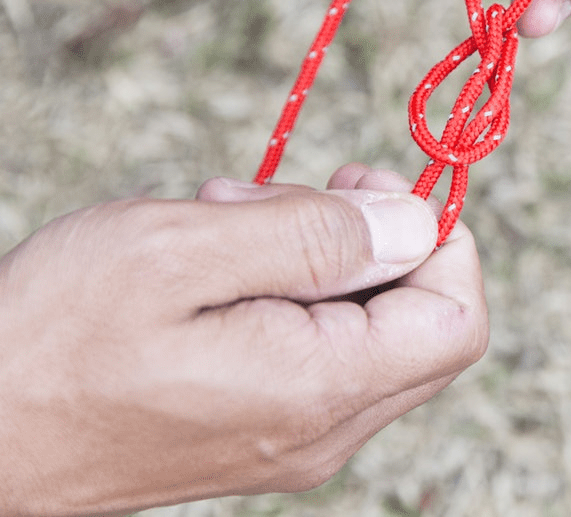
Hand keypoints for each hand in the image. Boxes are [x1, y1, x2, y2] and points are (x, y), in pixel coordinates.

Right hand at [0, 165, 486, 516]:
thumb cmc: (54, 339)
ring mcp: (292, 440)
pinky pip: (316, 352)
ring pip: (367, 331)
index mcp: (322, 388)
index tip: (366, 189)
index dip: (440, 239)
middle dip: (373, 240)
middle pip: (422, 324)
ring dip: (316, 258)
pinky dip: (285, 293)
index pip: (459, 318)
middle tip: (281, 198)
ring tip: (224, 221)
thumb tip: (417, 222)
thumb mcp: (184, 251)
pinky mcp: (257, 434)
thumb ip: (317, 235)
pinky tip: (212, 262)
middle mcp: (324, 430)